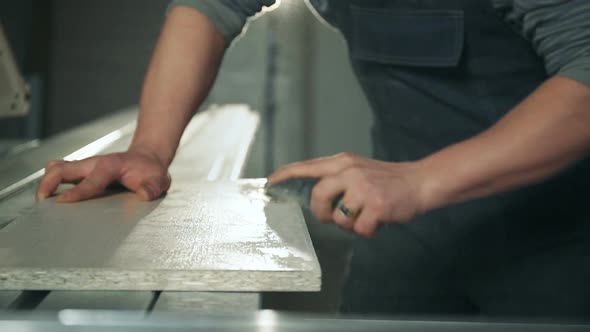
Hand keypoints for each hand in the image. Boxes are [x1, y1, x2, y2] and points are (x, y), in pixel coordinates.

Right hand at [36, 147, 170, 202]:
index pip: (90, 180)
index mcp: (111, 165)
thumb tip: (144, 195)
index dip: (76, 192)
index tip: (62, 202)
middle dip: (47, 184)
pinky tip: (51, 199)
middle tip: (42, 204)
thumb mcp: (158, 180)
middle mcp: (94, 163)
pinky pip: (60, 173)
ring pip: (57, 168)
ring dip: (46, 183)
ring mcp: (86, 167)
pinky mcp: (82, 171)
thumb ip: (152, 188)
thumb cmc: (150, 171)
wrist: (147, 159)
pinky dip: (51, 183)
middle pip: (62, 168)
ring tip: (42, 203)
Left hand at [268, 153, 428, 237]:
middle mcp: (350, 172)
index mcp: (343, 162)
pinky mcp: (376, 205)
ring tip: (366, 215)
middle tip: (332, 217)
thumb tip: (315, 198)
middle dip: (321, 213)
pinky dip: (368, 232)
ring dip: (351, 224)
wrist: (420, 182)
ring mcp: (363, 188)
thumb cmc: (387, 180)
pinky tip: (378, 222)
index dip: (286, 174)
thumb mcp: (359, 169)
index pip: (307, 166)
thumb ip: (337, 178)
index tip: (270, 182)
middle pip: (317, 197)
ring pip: (340, 218)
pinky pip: (360, 229)